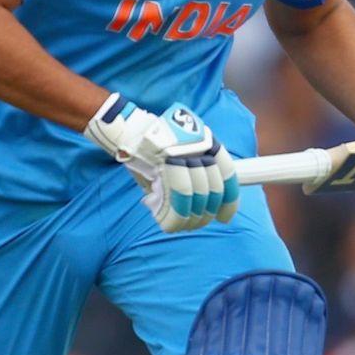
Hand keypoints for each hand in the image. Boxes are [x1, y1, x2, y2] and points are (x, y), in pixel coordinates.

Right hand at [84, 93, 238, 232]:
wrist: (125, 130)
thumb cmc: (149, 149)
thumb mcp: (176, 158)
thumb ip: (192, 178)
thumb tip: (197, 210)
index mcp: (206, 141)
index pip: (228, 174)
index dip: (229, 201)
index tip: (224, 218)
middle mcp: (199, 144)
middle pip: (213, 189)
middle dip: (204, 213)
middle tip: (193, 223)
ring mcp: (183, 152)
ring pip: (197, 195)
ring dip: (188, 218)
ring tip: (177, 224)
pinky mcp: (166, 162)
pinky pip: (177, 198)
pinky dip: (174, 218)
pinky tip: (168, 224)